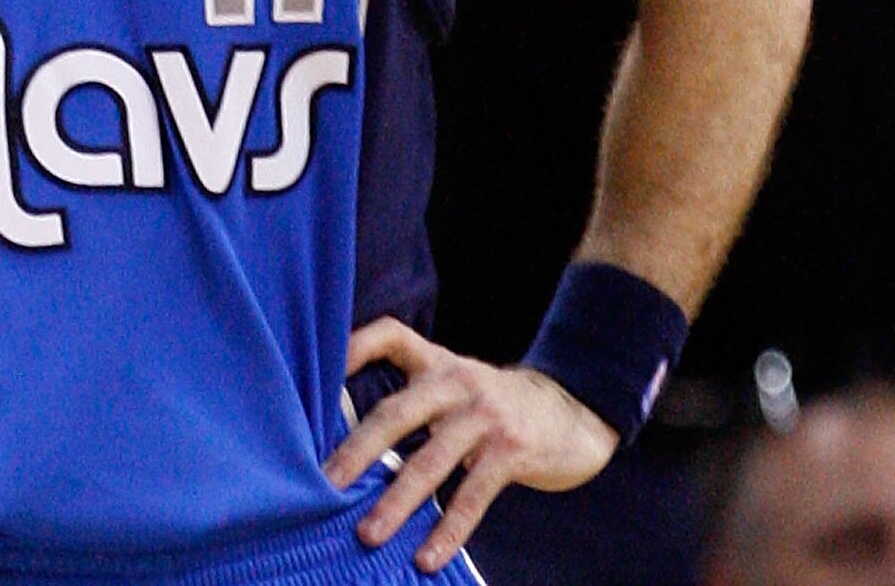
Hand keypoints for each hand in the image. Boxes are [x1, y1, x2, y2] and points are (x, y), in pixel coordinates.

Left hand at [325, 319, 619, 571]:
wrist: (574, 414)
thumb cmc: (494, 406)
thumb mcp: (457, 385)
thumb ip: (414, 399)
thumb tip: (351, 446)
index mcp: (438, 363)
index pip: (392, 336)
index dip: (355, 345)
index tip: (320, 370)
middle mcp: (457, 383)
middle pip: (396, 413)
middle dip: (356, 451)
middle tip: (324, 483)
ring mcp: (485, 417)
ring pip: (430, 462)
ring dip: (396, 502)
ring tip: (367, 534)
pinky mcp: (510, 452)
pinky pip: (471, 496)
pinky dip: (447, 530)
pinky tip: (426, 557)